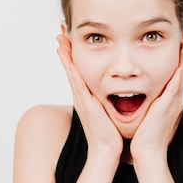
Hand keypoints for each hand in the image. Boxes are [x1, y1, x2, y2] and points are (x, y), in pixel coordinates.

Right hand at [57, 35, 122, 161]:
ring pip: (71, 70)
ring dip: (65, 53)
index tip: (70, 39)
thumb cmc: (110, 135)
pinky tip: (65, 54)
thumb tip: (121, 94)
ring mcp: (81, 98)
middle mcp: (82, 95)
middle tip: (60, 30)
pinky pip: (75, 79)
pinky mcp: (84, 101)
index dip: (73, 56)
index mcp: (88, 97)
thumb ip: (111, 103)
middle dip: (66, 49)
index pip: (79, 71)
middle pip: (71, 67)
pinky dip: (69, 66)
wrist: (107, 152)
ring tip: (60, 37)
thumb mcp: (110, 114)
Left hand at [130, 34, 182, 161]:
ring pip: (182, 69)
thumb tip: (135, 92)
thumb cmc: (144, 136)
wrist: (147, 152)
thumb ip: (146, 101)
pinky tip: (182, 55)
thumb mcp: (147, 112)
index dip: (179, 51)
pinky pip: (176, 82)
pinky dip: (180, 68)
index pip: (175, 68)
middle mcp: (173, 95)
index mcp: (167, 96)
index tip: (181, 34)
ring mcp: (172, 98)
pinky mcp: (168, 103)